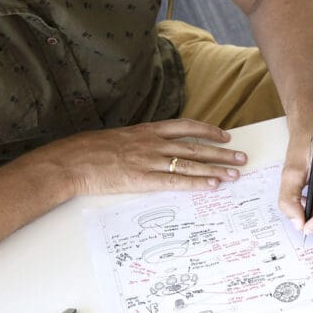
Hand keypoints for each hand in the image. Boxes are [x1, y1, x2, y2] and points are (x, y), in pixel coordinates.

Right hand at [31, 119, 246, 196]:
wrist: (70, 161)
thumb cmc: (90, 150)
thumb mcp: (119, 138)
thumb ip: (141, 142)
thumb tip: (157, 148)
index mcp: (147, 131)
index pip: (185, 127)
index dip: (208, 130)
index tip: (225, 135)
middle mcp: (152, 143)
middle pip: (195, 146)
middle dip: (222, 153)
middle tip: (242, 157)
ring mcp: (149, 161)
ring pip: (190, 163)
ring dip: (216, 169)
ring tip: (235, 173)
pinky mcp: (143, 180)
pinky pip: (175, 181)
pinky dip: (196, 182)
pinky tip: (212, 185)